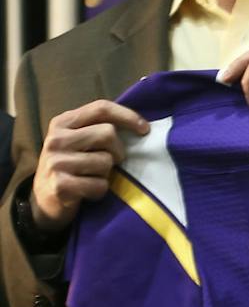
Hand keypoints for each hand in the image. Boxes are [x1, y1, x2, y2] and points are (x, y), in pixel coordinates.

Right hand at [30, 99, 150, 232]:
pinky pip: (100, 185)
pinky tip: (87, 190)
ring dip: (107, 173)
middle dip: (117, 150)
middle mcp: (56, 139)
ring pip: (106, 161)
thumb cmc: (72, 165)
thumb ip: (98, 127)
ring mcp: (56, 162)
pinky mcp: (60, 185)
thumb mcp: (78, 139)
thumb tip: (141, 125)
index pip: (100, 108)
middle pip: (108, 133)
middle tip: (111, 162)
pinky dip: (100, 190)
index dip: (127, 116)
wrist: (45, 198)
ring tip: (93, 176)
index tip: (145, 129)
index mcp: (62, 122)